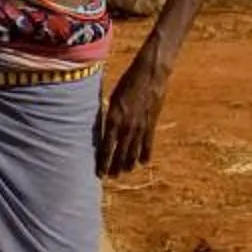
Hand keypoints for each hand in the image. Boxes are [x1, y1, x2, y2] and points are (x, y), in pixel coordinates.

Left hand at [95, 49, 169, 176]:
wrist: (149, 73)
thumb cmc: (128, 81)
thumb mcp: (113, 97)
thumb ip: (110, 114)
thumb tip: (105, 127)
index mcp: (113, 118)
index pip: (105, 146)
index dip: (103, 161)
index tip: (100, 172)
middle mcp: (126, 125)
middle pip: (119, 152)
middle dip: (115, 166)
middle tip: (111, 177)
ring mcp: (140, 126)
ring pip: (133, 150)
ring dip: (128, 163)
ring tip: (125, 172)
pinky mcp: (151, 123)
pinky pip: (148, 143)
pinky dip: (145, 153)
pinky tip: (143, 163)